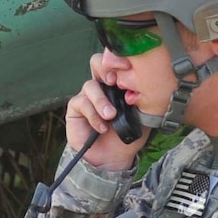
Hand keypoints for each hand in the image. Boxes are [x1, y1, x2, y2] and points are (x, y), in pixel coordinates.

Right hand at [63, 52, 147, 171]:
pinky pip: (82, 103)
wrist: (114, 158)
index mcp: (119, 83)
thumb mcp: (141, 115)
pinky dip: (93, 115)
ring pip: (90, 85)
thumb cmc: (128, 135)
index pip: (116, 62)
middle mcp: (102, 86)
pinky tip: (102, 127)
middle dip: (105, 67)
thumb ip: (140, 98)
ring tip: (110, 116)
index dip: (120, 59)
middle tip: (113, 80)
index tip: (129, 66)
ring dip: (101, 101)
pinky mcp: (76, 108)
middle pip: (97, 62)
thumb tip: (142, 83)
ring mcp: (88, 96)